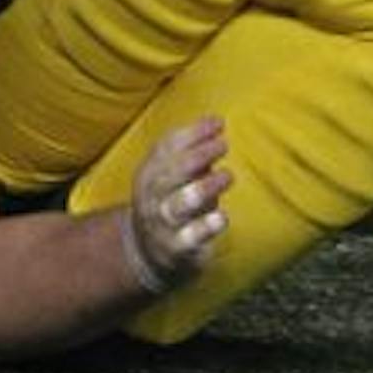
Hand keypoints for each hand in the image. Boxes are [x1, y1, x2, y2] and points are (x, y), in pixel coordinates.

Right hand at [123, 116, 230, 292]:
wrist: (146, 251)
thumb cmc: (169, 201)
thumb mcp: (171, 174)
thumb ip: (191, 151)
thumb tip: (216, 121)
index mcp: (149, 174)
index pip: (165, 148)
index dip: (192, 133)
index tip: (218, 123)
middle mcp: (152, 198)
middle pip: (171, 174)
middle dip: (198, 156)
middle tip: (223, 145)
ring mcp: (163, 224)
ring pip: (179, 204)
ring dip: (204, 187)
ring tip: (226, 175)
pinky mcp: (178, 248)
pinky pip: (190, 237)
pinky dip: (206, 226)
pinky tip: (221, 216)